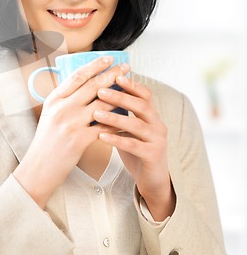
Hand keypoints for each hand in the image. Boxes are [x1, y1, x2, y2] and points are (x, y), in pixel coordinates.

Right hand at [13, 57, 129, 207]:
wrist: (38, 168)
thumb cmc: (46, 141)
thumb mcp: (49, 115)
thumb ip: (64, 100)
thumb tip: (84, 85)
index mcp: (54, 99)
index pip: (77, 76)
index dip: (95, 65)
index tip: (108, 59)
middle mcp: (61, 108)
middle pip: (92, 85)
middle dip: (112, 74)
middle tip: (126, 67)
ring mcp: (70, 123)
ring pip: (101, 104)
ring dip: (119, 95)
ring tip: (131, 89)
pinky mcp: (79, 140)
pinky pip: (104, 127)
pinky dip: (117, 121)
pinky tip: (127, 117)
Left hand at [94, 75, 174, 220]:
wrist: (152, 179)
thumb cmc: (136, 150)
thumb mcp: (130, 129)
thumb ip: (122, 113)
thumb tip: (101, 93)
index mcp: (152, 116)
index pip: (145, 94)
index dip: (131, 84)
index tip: (115, 75)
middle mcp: (158, 125)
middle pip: (141, 105)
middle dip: (120, 97)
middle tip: (100, 91)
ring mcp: (157, 140)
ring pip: (136, 125)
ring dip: (115, 118)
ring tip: (96, 113)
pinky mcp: (153, 156)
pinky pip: (133, 145)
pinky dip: (116, 139)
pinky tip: (101, 136)